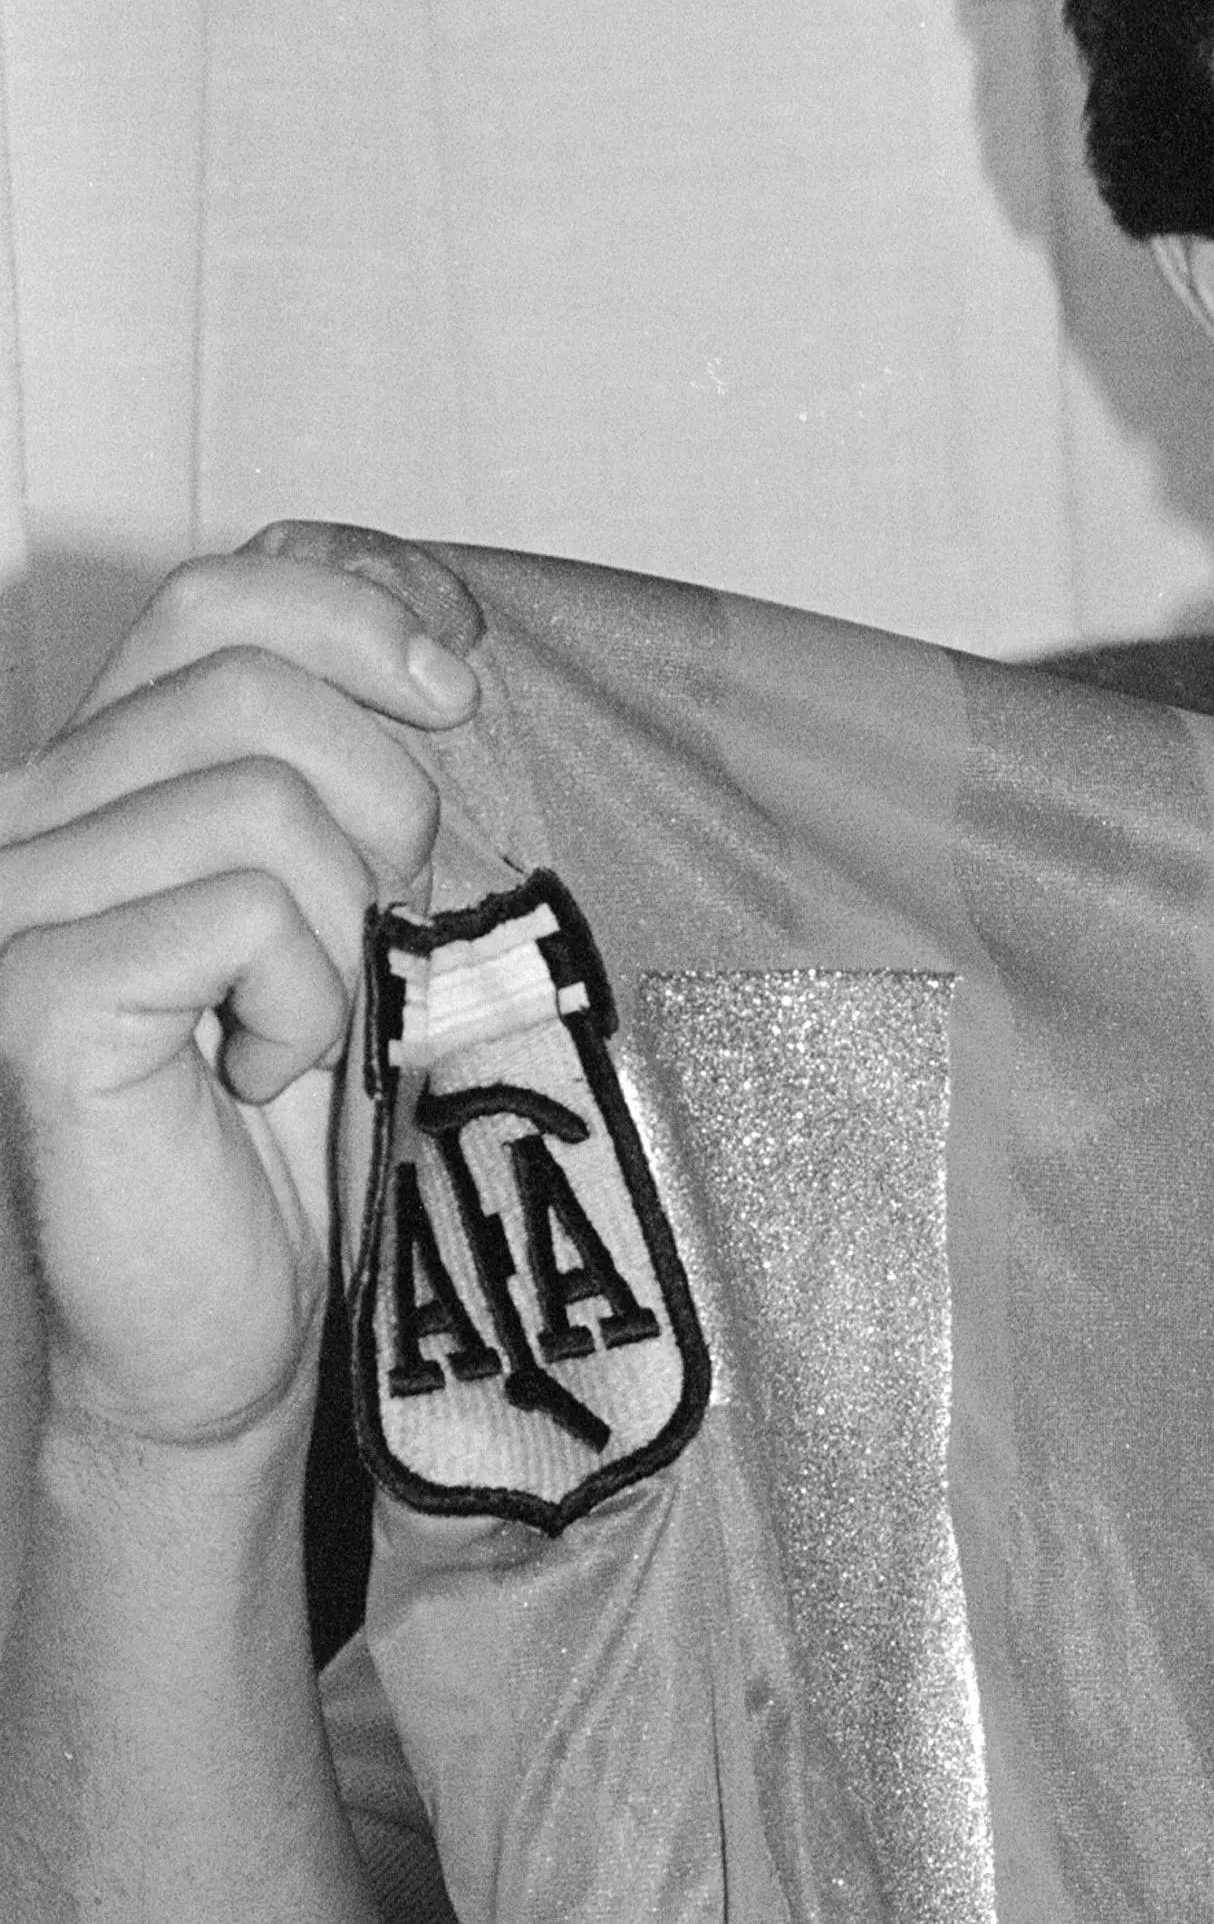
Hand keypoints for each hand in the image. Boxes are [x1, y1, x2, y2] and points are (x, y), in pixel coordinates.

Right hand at [0, 532, 480, 1459]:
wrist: (217, 1337)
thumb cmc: (288, 1135)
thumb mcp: (350, 906)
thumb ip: (350, 767)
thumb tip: (437, 641)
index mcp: (97, 770)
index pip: (218, 585)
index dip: (356, 599)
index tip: (458, 677)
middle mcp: (22, 811)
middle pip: (242, 665)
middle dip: (379, 785)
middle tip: (386, 915)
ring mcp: (11, 897)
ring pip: (260, 798)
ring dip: (346, 923)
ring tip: (309, 1018)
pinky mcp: (36, 992)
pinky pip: (243, 914)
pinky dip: (305, 999)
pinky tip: (264, 1071)